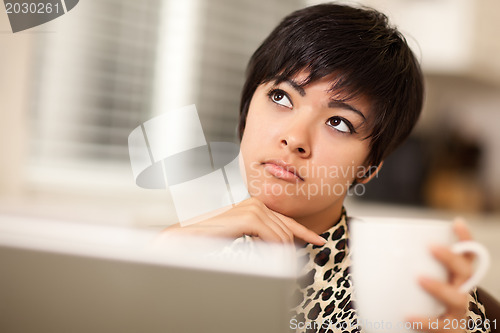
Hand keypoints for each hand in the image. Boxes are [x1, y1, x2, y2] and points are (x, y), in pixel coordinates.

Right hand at [160, 197, 326, 245]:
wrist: (189, 238)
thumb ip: (262, 232)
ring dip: (279, 252)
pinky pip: (274, 239)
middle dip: (290, 248)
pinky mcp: (251, 217)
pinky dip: (273, 250)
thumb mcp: (243, 234)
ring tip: (268, 261)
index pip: (287, 219)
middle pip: (287, 231)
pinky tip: (264, 255)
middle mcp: (257, 202)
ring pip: (282, 237)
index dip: (304, 231)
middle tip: (287, 264)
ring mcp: (254, 208)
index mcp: (256, 205)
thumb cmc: (212, 237)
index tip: (319, 239)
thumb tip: (284, 243)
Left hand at [407, 218, 473, 331]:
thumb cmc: (415, 302)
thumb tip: (363, 237)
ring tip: (420, 278)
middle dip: (451, 257)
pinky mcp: (450, 332)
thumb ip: (396, 262)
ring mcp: (456, 313)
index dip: (464, 238)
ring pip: (458, 299)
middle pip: (465, 272)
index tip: (455, 222)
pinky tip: (408, 316)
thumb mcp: (410, 280)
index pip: (464, 254)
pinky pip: (441, 327)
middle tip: (431, 247)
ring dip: (440, 287)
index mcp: (452, 276)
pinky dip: (425, 321)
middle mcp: (459, 292)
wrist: (414, 331)